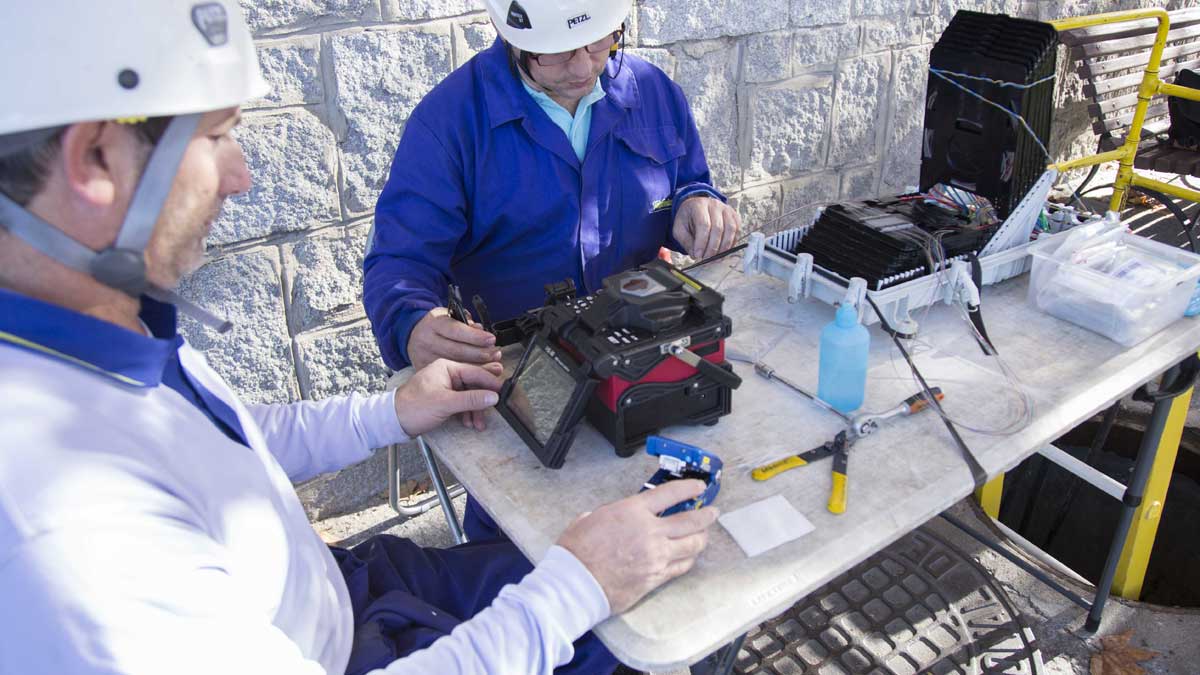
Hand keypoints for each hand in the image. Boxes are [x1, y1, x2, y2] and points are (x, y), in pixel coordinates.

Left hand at [394, 359, 503, 434]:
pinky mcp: (443, 399)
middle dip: (482, 401)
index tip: (503, 392)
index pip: (475, 372)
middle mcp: (447, 374)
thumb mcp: (445, 403)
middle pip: (473, 385)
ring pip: (468, 397)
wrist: (393, 421)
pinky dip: (467, 413)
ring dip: (475, 411)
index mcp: (446, 367)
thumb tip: (492, 397)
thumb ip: (470, 399)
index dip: (490, 383)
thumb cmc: (413, 408)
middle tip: (492, 412)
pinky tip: (469, 422)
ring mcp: (445, 387)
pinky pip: (461, 404)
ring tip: (478, 424)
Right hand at [407, 308, 501, 370]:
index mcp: (434, 323)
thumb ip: (465, 323)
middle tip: (495, 355)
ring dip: (476, 367)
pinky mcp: (424, 369)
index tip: (491, 340)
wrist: (412, 335)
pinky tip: (478, 377)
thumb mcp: (449, 316)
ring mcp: (424, 356)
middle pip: (456, 350)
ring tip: (492, 365)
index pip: (456, 330)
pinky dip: (465, 378)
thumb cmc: (436, 326)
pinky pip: (447, 376)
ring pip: (453, 366)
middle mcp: (427, 340)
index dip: (475, 336)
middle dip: (480, 354)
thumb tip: (481, 330)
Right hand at [557, 479, 718, 613]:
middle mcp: (650, 532)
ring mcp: (656, 556)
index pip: (670, 494)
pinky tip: (690, 557)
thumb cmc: (578, 552)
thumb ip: (609, 513)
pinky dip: (689, 560)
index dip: (689, 488)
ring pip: (692, 545)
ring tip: (704, 535)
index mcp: (633, 511)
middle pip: (690, 520)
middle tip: (712, 512)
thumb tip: (612, 517)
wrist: (576, 583)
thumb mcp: (591, 518)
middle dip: (706, 514)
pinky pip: (682, 567)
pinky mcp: (656, 577)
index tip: (699, 487)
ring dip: (702, 538)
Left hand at [671, 195, 740, 260]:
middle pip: (718, 228)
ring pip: (731, 230)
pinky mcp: (734, 216)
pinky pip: (737, 231)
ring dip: (724, 247)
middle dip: (712, 247)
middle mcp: (715, 205)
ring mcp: (727, 210)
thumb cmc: (687, 219)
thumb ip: (686, 241)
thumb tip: (696, 255)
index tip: (698, 256)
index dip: (702, 242)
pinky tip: (723, 251)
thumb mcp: (679, 229)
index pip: (704, 224)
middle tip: (706, 259)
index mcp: (699, 205)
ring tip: (715, 258)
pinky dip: (731, 244)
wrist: (696, 208)